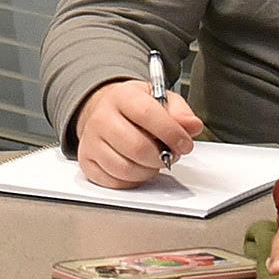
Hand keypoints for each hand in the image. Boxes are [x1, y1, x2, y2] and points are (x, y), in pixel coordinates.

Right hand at [72, 81, 203, 187]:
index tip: (185, 144)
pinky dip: (133, 181)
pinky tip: (138, 168)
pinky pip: (114, 182)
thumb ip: (180, 112)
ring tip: (154, 161)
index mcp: (122, 96)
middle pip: (137, 147)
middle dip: (162, 157)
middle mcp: (101, 117)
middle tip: (170, 155)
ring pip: (125, 169)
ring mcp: (91, 141)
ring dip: (149, 171)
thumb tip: (192, 126)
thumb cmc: (137, 108)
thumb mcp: (161, 99)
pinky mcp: (87, 161)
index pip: (147, 114)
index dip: (171, 133)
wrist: (107, 112)